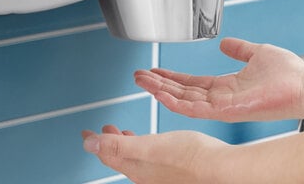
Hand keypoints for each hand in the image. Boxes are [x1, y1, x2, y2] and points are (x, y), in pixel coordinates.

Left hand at [82, 125, 227, 183]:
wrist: (218, 168)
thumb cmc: (189, 157)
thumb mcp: (149, 146)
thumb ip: (118, 145)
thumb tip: (89, 144)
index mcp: (136, 168)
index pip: (107, 155)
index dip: (95, 142)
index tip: (85, 133)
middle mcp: (145, 174)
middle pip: (119, 157)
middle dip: (109, 142)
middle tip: (102, 131)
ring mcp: (159, 173)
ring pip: (134, 158)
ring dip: (125, 144)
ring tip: (122, 134)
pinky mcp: (172, 169)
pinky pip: (149, 158)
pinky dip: (142, 147)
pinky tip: (152, 141)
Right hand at [134, 37, 303, 121]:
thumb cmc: (288, 73)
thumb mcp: (256, 53)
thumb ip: (239, 49)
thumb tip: (226, 43)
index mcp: (227, 86)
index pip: (192, 83)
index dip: (172, 77)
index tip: (156, 70)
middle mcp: (221, 98)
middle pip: (183, 92)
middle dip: (159, 84)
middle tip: (139, 76)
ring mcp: (223, 107)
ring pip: (183, 101)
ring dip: (161, 90)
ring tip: (142, 81)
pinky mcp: (227, 111)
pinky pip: (195, 108)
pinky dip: (175, 101)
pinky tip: (160, 93)